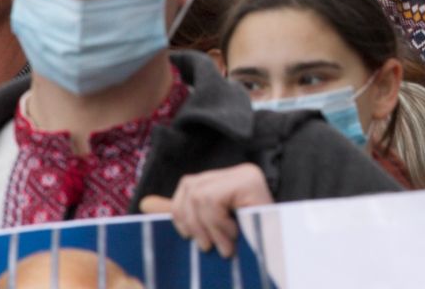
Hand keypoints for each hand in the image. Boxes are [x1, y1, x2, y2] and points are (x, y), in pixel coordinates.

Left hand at [138, 163, 272, 258]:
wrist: (281, 254)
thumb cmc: (248, 246)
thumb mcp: (209, 229)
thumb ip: (182, 214)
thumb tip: (144, 204)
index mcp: (229, 180)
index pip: (189, 184)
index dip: (179, 210)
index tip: (187, 236)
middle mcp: (239, 171)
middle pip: (190, 186)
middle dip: (190, 220)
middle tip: (206, 246)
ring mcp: (246, 174)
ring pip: (199, 195)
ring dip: (208, 228)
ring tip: (223, 247)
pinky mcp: (250, 182)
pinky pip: (213, 200)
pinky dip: (217, 225)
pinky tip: (234, 239)